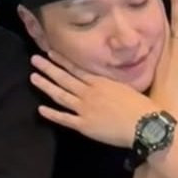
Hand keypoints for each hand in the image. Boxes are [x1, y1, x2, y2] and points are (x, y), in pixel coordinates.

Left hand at [30, 51, 147, 148]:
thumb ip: (109, 83)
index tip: (50, 52)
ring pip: (60, 95)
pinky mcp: (83, 125)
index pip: (76, 69)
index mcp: (99, 82)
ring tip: (33, 77)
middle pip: (64, 78)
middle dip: (48, 68)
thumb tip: (102, 79)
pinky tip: (40, 109)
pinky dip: (52, 114)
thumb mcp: (124, 87)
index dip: (62, 61)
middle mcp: (88, 93)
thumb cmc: (140, 106)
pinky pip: (64, 119)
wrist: (145, 125)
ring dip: (46, 85)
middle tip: (34, 59)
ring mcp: (84, 109)